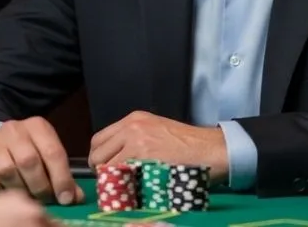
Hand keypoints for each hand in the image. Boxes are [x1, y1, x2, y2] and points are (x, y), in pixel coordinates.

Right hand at [0, 117, 83, 204]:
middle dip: (41, 186)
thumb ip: (61, 173)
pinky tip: (10, 194)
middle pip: (29, 162)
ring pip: (8, 172)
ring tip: (29, 198)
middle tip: (46, 200)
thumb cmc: (26, 149)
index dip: (62, 178)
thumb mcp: (46, 152)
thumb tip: (75, 198)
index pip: (53, 152)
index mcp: (37, 126)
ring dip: (22, 191)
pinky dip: (2, 193)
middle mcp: (14, 130)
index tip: (66, 198)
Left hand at [88, 111, 228, 183]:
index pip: (99, 139)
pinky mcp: (142, 158)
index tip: (106, 168)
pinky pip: (119, 176)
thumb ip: (134, 139)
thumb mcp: (157, 131)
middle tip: (114, 181)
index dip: (100, 157)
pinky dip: (121, 186)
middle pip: (97, 153)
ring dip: (111, 179)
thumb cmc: (188, 145)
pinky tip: (133, 189)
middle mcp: (131, 127)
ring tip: (125, 186)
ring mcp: (135, 142)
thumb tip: (115, 158)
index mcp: (133, 120)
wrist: (211, 150)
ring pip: (104, 167)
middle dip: (101, 170)